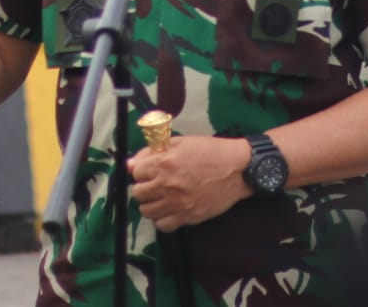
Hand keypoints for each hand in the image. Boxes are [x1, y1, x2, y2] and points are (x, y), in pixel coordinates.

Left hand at [127, 135, 252, 231]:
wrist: (237, 169)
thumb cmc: (211, 152)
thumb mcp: (182, 142)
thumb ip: (153, 151)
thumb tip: (130, 163)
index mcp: (164, 163)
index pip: (136, 172)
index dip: (142, 170)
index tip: (150, 170)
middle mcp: (167, 185)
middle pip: (138, 193)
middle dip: (144, 187)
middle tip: (156, 183)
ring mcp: (176, 203)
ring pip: (146, 211)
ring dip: (151, 203)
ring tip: (161, 197)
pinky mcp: (187, 217)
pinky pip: (162, 225)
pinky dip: (162, 219)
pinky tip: (169, 209)